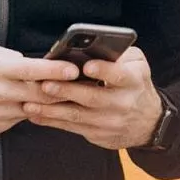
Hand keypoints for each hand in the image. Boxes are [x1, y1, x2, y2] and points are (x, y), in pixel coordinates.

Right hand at [0, 42, 79, 140]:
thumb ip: (9, 57)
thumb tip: (33, 63)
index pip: (32, 70)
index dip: (55, 70)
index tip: (73, 69)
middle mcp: (1, 92)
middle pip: (42, 94)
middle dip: (64, 90)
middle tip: (81, 85)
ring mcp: (1, 112)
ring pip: (36, 109)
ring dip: (50, 104)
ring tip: (65, 96)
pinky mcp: (0, 127)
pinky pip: (22, 119)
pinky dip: (31, 112)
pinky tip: (34, 107)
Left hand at [22, 46, 160, 149]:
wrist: (149, 123)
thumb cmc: (135, 85)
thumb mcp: (136, 65)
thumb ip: (118, 53)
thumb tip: (92, 45)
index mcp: (132, 81)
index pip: (119, 75)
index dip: (103, 71)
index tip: (87, 66)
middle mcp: (122, 103)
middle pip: (92, 98)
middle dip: (67, 92)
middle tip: (46, 84)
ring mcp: (110, 121)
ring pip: (77, 116)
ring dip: (51, 110)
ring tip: (30, 104)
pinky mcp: (98, 134)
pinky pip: (72, 128)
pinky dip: (52, 122)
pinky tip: (35, 115)